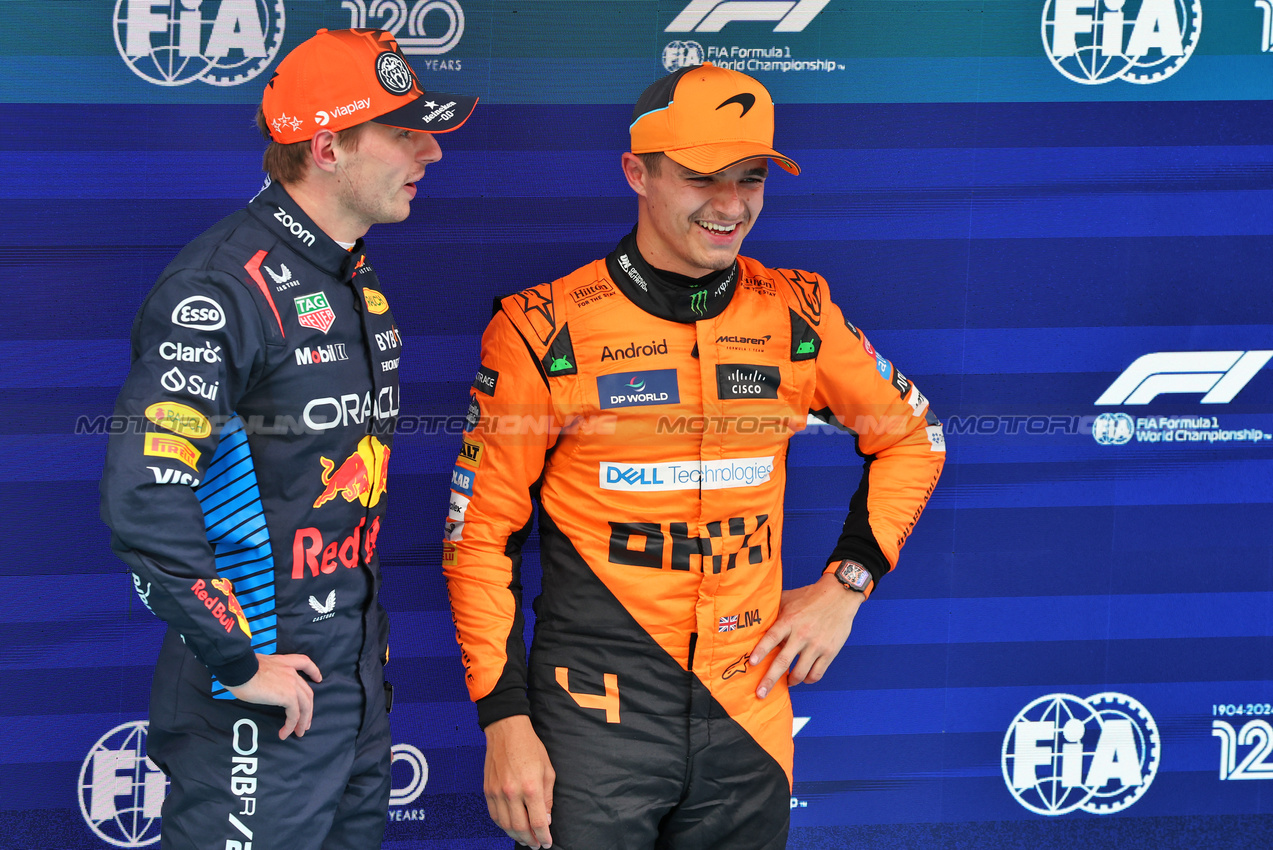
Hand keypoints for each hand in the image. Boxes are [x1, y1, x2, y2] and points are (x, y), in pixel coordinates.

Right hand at [225, 653, 321, 739]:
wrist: (239, 670)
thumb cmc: (240, 669)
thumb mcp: (256, 666)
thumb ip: (265, 674)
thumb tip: (261, 684)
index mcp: (284, 662)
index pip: (305, 663)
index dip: (313, 671)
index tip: (318, 678)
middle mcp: (291, 671)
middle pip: (307, 692)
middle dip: (308, 709)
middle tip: (305, 722)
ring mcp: (292, 684)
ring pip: (304, 705)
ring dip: (303, 721)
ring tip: (299, 732)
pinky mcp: (288, 696)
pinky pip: (294, 714)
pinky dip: (291, 725)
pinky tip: (284, 733)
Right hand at [483, 715, 554, 847]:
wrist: (506, 731)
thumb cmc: (530, 747)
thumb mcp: (547, 770)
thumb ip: (547, 797)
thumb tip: (545, 818)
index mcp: (531, 787)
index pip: (537, 822)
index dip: (543, 836)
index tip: (547, 842)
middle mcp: (512, 792)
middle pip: (520, 828)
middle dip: (530, 840)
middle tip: (536, 844)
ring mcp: (497, 792)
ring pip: (505, 825)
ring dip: (516, 836)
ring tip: (525, 839)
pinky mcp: (488, 790)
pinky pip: (494, 815)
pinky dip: (502, 825)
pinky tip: (510, 827)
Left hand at [749, 574, 863, 698]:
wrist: (839, 595)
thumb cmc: (810, 597)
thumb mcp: (788, 599)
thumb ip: (773, 611)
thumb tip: (754, 618)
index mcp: (789, 620)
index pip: (771, 638)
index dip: (761, 651)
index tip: (751, 664)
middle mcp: (802, 634)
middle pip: (783, 662)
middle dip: (770, 680)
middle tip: (760, 694)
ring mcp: (816, 645)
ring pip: (800, 673)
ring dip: (790, 681)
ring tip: (786, 682)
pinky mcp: (829, 652)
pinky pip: (816, 674)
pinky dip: (808, 680)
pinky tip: (803, 678)